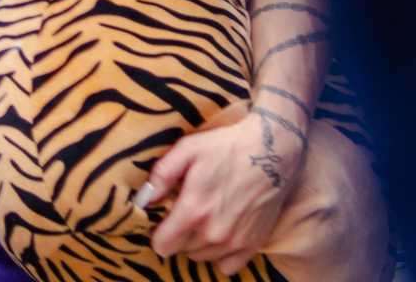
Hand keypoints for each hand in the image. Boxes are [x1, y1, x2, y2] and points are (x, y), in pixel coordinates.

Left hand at [138, 107, 300, 273]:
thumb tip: (144, 198)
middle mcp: (214, 233)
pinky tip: (220, 235)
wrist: (271, 152)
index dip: (158, 234)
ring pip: (203, 257)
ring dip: (198, 244)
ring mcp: (236, 242)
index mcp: (193, 211)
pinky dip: (220, 256)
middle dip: (178, 235)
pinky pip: (229, 266)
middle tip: (184, 214)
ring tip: (203, 221)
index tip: (162, 222)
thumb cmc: (225, 147)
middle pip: (182, 250)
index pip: (163, 245)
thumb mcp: (186, 150)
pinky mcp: (254, 244)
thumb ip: (161, 176)